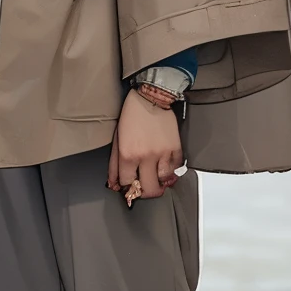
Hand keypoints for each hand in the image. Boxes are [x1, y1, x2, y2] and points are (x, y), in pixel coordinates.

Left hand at [107, 88, 183, 203]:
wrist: (150, 98)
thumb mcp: (117, 139)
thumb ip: (114, 164)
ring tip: (154, 175)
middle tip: (144, 188)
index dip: (128, 188)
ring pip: (164, 181)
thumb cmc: (132, 116)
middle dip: (145, 193)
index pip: (128, 184)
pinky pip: (176, 169)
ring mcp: (163, 153)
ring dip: (159, 181)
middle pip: (149, 189)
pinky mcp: (176, 148)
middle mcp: (146, 157)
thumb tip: (114, 183)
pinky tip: (164, 165)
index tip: (130, 186)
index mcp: (128, 155)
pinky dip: (171, 170)